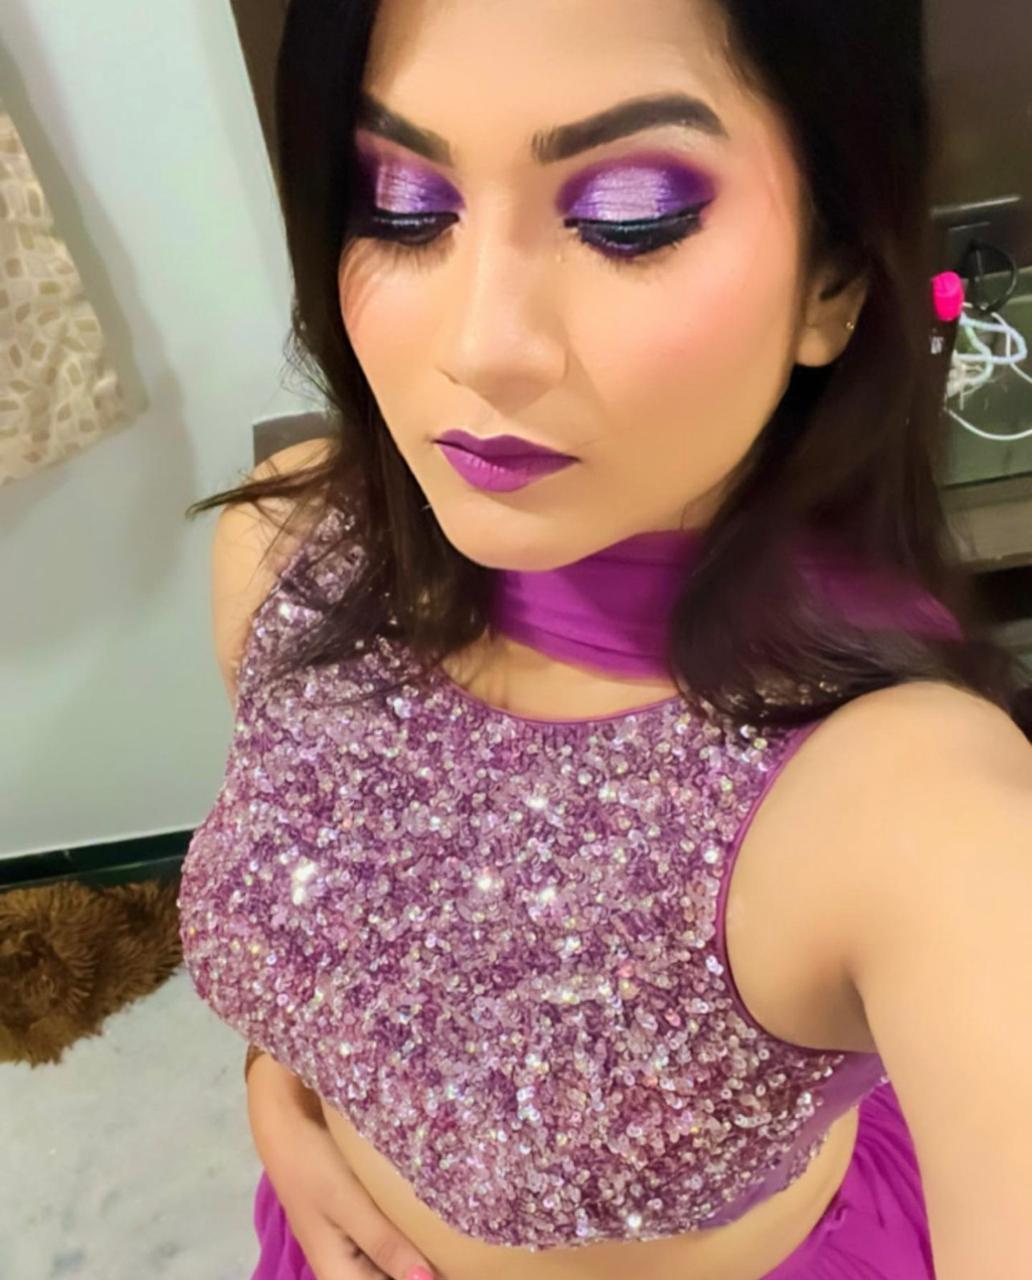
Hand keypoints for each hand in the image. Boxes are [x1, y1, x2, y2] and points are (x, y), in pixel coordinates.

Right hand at [247, 1053, 436, 1279]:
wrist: (283, 1120)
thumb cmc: (312, 1163)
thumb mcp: (347, 1203)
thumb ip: (383, 1243)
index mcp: (335, 1270)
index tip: (452, 1271)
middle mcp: (341, 1261)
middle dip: (417, 1271)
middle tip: (460, 1258)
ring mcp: (347, 1238)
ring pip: (384, 1264)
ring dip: (414, 1257)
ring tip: (453, 1245)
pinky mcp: (354, 1214)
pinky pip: (383, 1239)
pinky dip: (406, 1236)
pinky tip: (430, 1222)